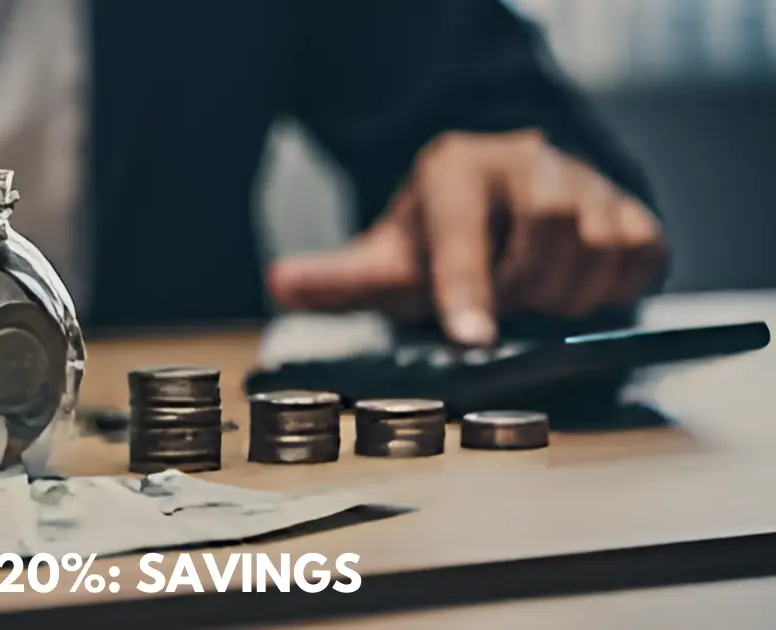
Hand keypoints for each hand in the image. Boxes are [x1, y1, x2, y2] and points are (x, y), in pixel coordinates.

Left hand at [266, 130, 667, 345]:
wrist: (504, 208)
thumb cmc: (440, 242)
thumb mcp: (387, 261)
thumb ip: (338, 278)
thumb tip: (282, 283)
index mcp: (455, 170)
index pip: (463, 230)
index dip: (466, 286)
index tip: (471, 339)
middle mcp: (526, 161)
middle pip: (546, 235)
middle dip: (521, 291)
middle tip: (500, 309)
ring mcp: (586, 179)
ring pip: (596, 249)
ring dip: (563, 297)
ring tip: (531, 299)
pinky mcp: (633, 207)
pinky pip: (637, 258)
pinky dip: (607, 292)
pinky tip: (573, 291)